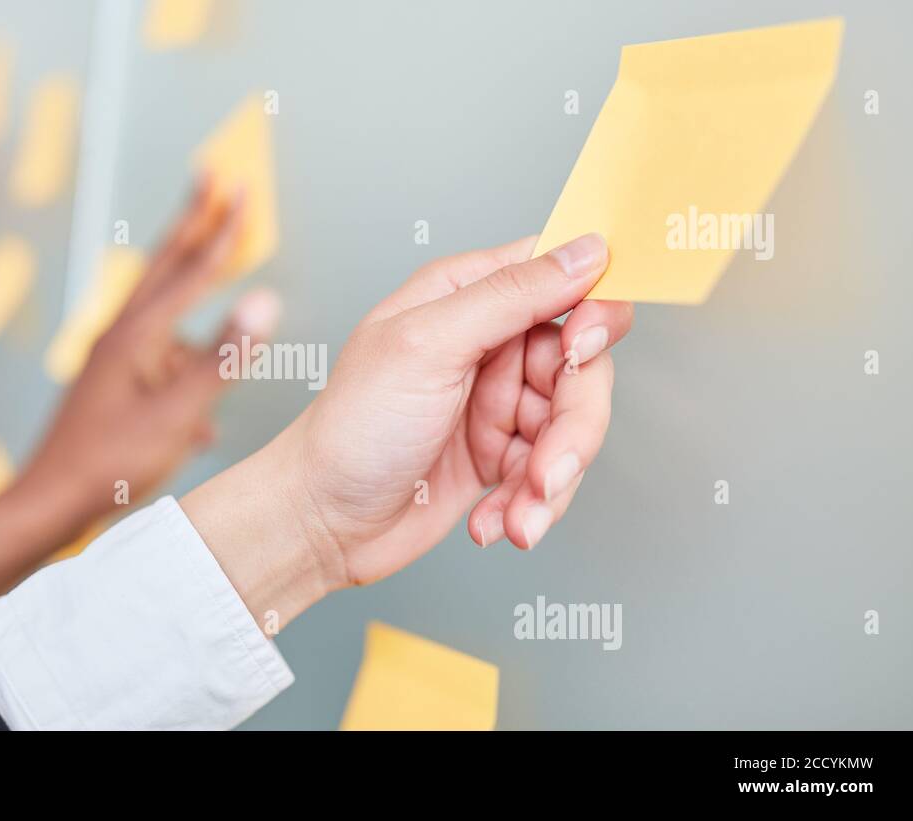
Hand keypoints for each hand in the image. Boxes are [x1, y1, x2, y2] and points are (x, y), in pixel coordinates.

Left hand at [16, 177, 279, 522]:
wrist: (49, 505)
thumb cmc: (110, 463)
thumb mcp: (178, 412)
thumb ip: (224, 356)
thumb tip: (266, 300)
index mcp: (136, 335)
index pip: (191, 270)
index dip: (221, 231)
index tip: (242, 188)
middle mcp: (119, 336)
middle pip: (165, 267)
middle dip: (194, 222)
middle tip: (212, 177)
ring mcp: (112, 362)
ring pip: (163, 317)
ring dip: (194, 301)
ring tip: (216, 294)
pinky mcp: (110, 389)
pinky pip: (158, 366)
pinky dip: (184, 372)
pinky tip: (202, 421)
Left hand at [183, 233, 630, 621]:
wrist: (321, 522)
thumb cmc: (352, 429)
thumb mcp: (428, 346)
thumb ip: (510, 295)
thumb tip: (586, 250)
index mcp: (465, 296)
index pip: (560, 277)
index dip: (591, 312)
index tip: (582, 352)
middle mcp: (488, 343)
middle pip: (582, 364)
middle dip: (575, 426)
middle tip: (548, 471)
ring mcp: (497, 401)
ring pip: (575, 425)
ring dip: (552, 480)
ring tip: (517, 517)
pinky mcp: (501, 456)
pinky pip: (552, 473)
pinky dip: (531, 505)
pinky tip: (494, 524)